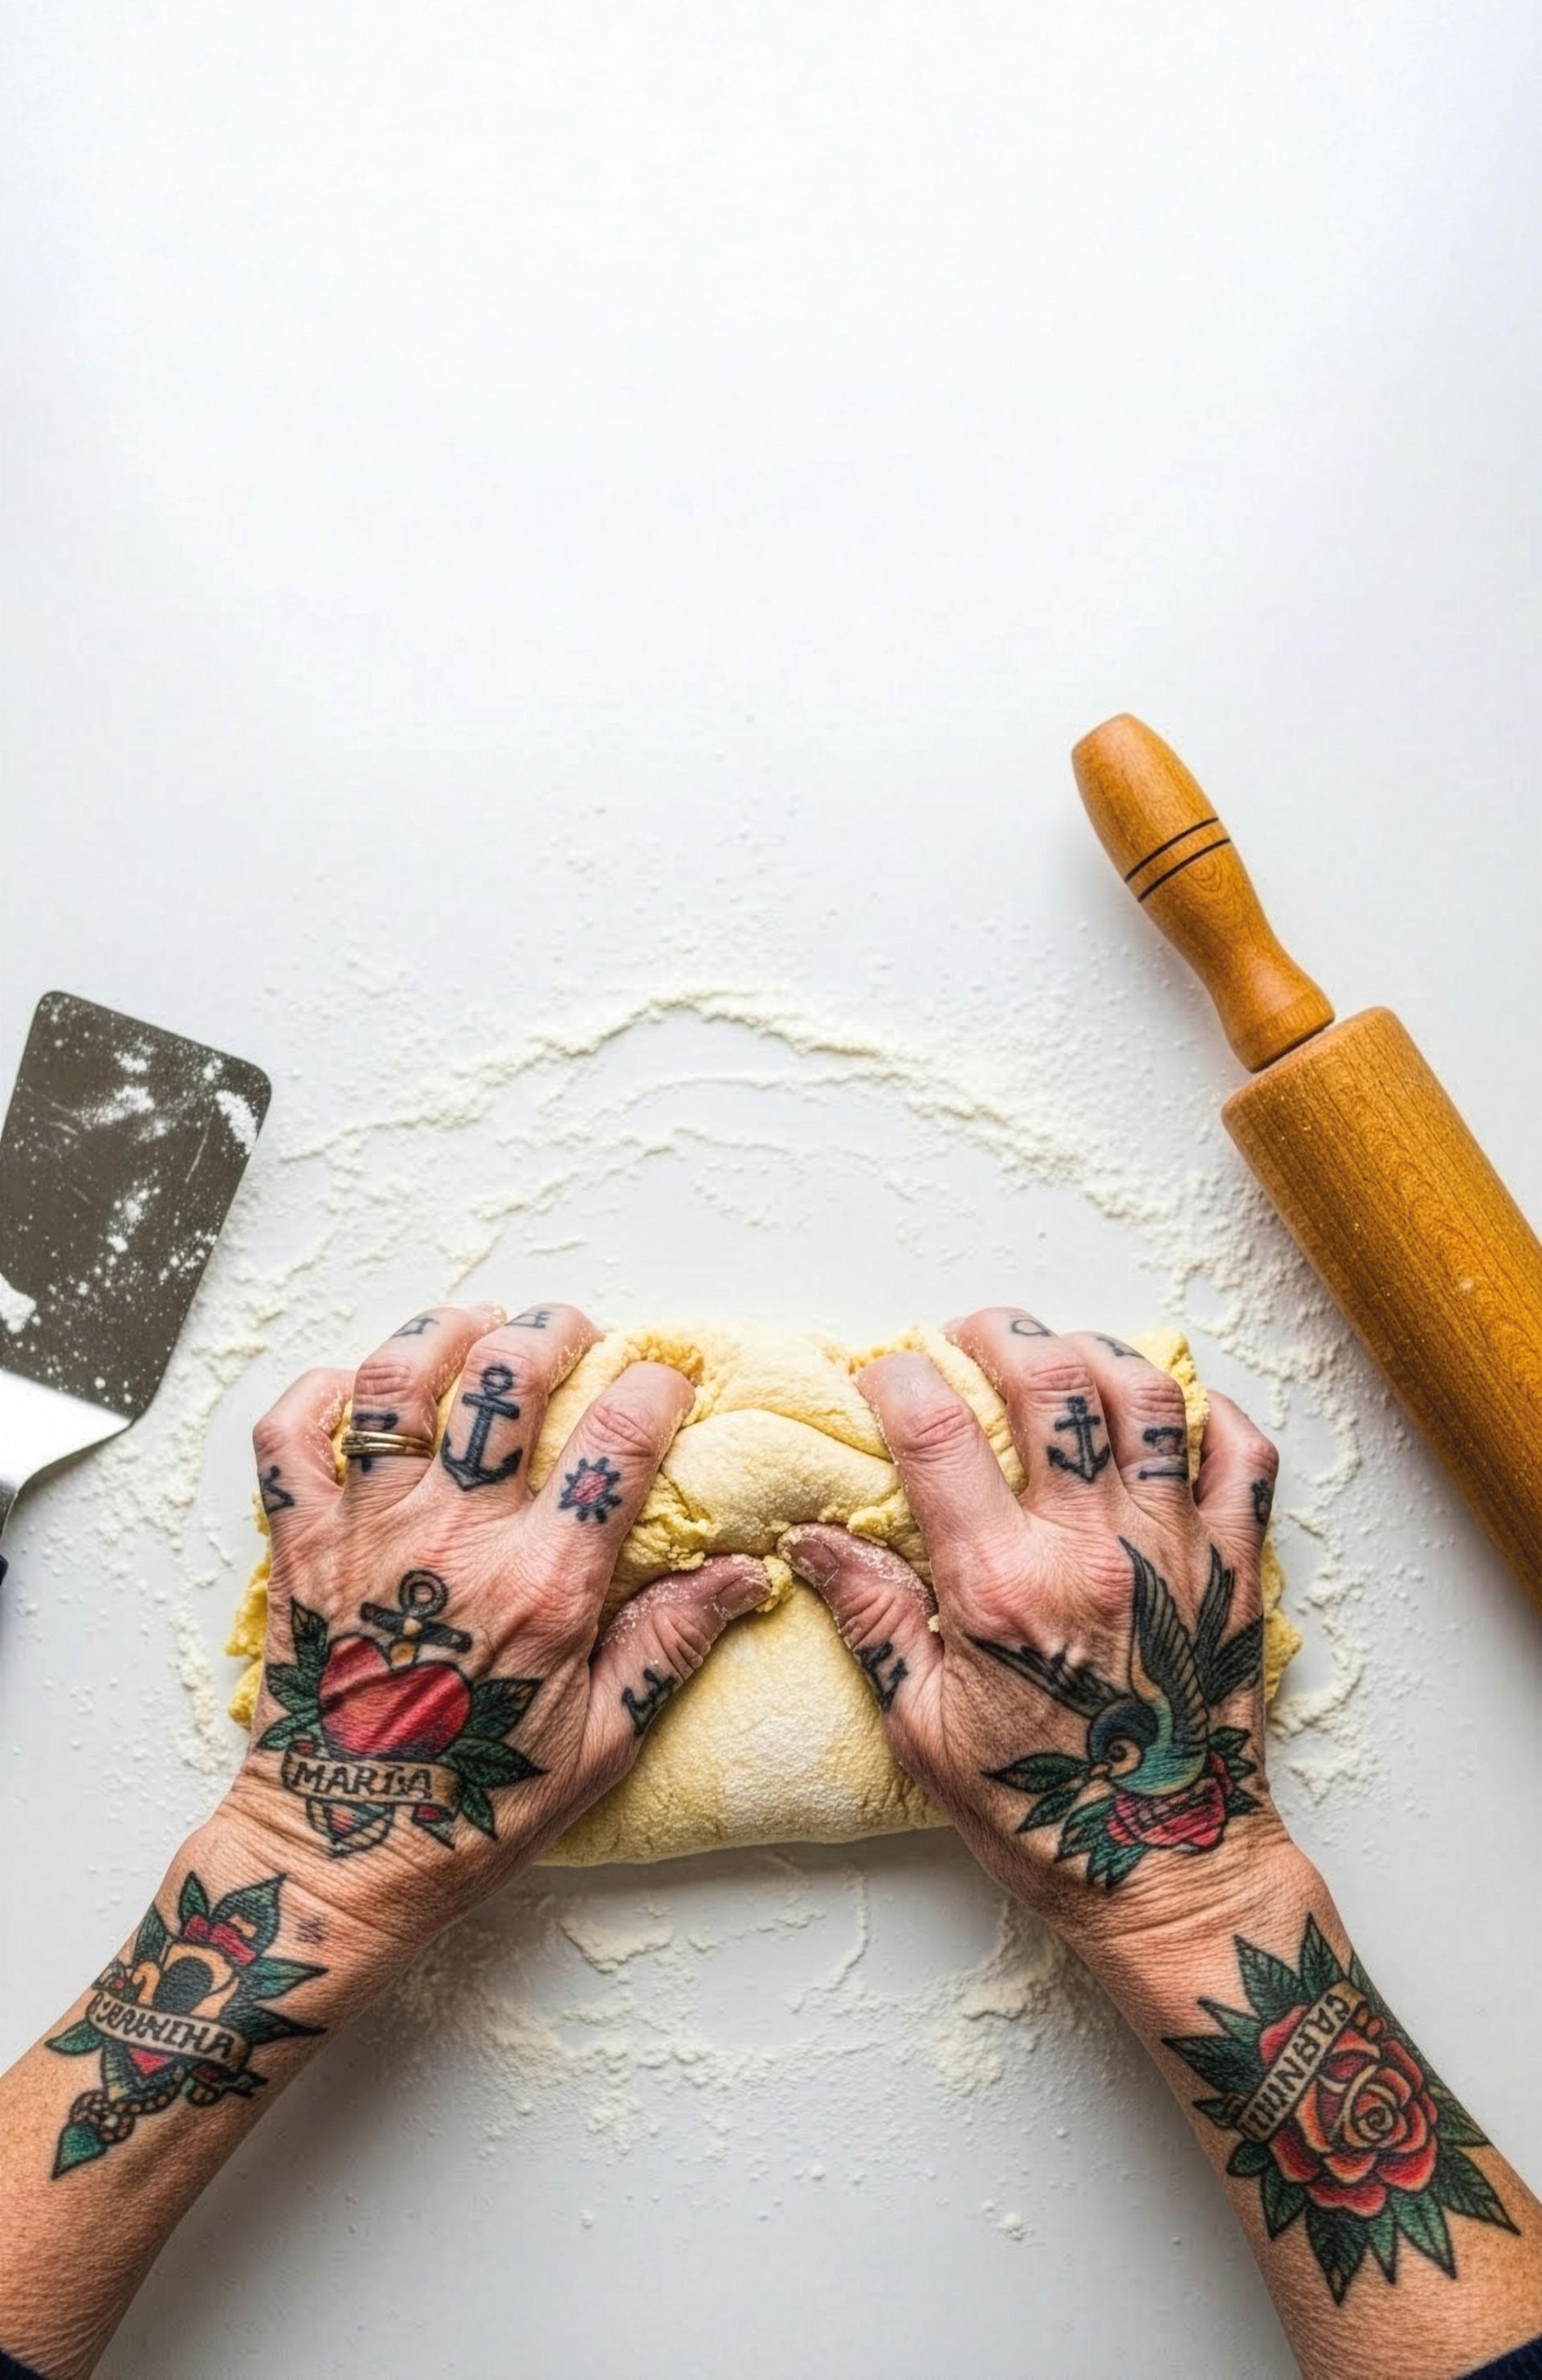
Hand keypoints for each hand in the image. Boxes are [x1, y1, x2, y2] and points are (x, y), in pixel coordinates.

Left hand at [224, 1299, 766, 1961]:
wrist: (338, 1859)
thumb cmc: (475, 1813)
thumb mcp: (601, 1743)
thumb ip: (670, 1644)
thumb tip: (749, 1574)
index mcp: (543, 1586)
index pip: (617, 1443)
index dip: (654, 1387)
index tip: (667, 1375)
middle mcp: (454, 1541)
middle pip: (505, 1381)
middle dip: (549, 1331)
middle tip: (568, 1328)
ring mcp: (366, 1534)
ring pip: (396, 1383)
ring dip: (440, 1334)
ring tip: (473, 1326)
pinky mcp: (297, 1548)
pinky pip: (289, 1438)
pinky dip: (317, 1394)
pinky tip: (357, 1389)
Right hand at [785, 1307, 1291, 1967]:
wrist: (1173, 1875)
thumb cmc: (1043, 1819)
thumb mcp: (925, 1732)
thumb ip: (874, 1620)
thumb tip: (814, 1540)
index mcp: (1002, 1586)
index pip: (937, 1432)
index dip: (898, 1379)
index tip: (882, 1373)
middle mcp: (1093, 1548)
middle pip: (1051, 1381)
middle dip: (1001, 1333)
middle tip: (974, 1333)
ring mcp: (1175, 1548)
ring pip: (1148, 1396)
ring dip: (1098, 1352)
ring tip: (1065, 1352)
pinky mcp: (1234, 1567)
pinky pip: (1243, 1455)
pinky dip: (1212, 1415)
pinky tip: (1174, 1416)